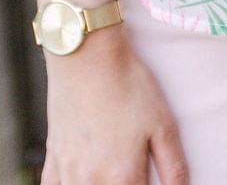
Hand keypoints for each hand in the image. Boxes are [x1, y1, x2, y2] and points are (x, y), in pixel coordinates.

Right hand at [41, 24, 189, 184]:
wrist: (87, 53)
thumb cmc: (128, 85)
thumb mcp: (162, 123)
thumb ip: (173, 167)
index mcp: (122, 178)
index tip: (146, 178)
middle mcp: (91, 182)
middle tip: (130, 174)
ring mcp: (68, 172)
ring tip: (110, 175)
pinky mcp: (53, 157)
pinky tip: (79, 178)